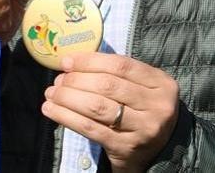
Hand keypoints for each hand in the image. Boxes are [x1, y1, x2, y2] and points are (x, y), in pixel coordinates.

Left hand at [42, 53, 179, 172]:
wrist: (158, 152)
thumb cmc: (143, 113)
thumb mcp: (143, 89)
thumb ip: (119, 75)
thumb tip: (74, 64)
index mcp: (162, 84)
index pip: (121, 65)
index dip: (90, 61)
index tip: (67, 61)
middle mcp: (156, 105)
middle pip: (108, 85)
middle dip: (76, 80)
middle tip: (58, 81)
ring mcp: (143, 128)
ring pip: (97, 106)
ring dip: (68, 98)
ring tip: (52, 94)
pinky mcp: (125, 147)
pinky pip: (91, 128)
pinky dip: (67, 117)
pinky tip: (52, 110)